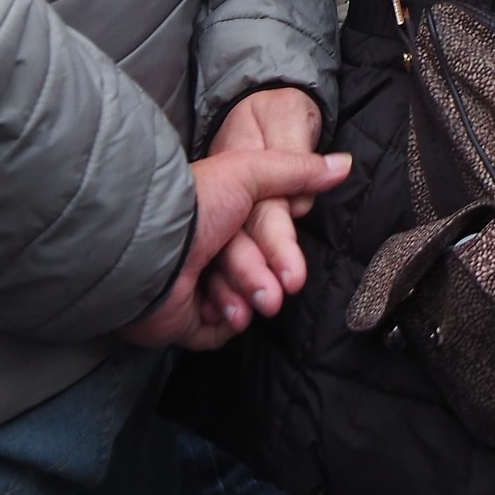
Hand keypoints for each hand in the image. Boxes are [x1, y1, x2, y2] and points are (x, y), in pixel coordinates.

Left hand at [198, 88, 321, 329]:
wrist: (149, 252)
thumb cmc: (198, 206)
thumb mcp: (252, 172)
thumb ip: (298, 170)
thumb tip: (345, 163)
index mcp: (218, 215)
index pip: (260, 238)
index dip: (279, 254)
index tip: (294, 271)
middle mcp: (203, 249)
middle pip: (249, 272)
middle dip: (263, 283)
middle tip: (274, 293)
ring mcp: (189, 286)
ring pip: (234, 302)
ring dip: (244, 303)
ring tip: (245, 307)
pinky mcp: (178, 320)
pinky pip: (212, 331)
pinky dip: (223, 325)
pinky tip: (225, 316)